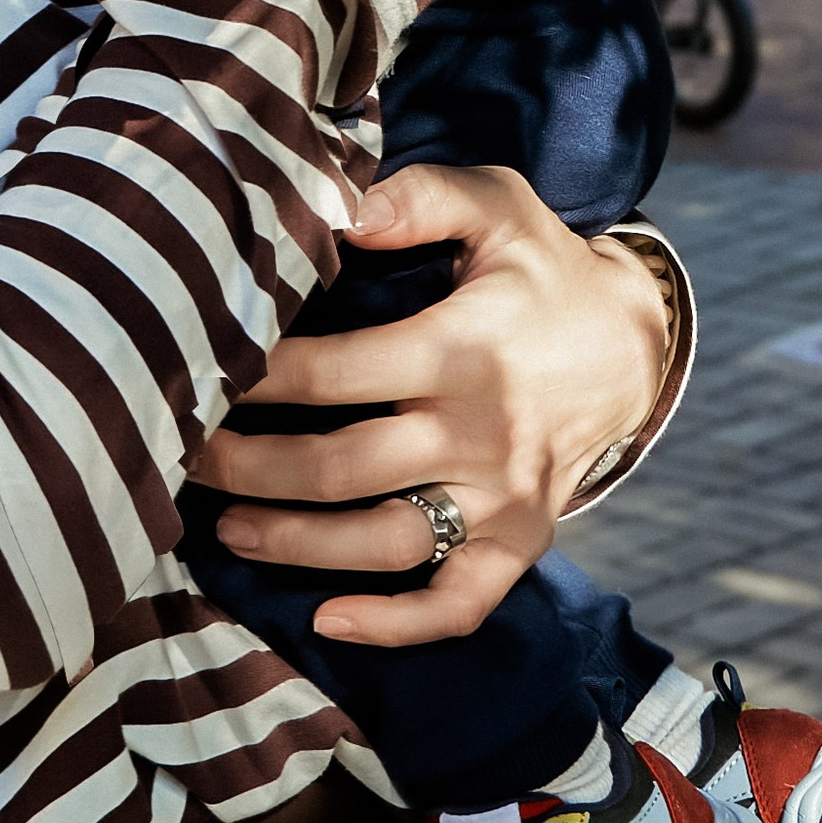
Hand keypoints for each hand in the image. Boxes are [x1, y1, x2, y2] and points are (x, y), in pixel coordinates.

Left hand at [183, 164, 669, 649]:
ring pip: (383, 542)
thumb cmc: (542, 268)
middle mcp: (482, 433)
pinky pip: (458, 604)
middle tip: (185, 458)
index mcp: (463, 349)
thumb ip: (419, 196)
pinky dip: (395, 626)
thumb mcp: (496, 204)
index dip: (258, 379)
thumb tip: (338, 212)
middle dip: (250, 469)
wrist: (636, 343)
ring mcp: (503, 499)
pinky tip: (328, 621)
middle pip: (343, 468)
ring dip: (296, 545)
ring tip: (228, 528)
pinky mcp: (521, 543)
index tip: (202, 373)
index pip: (335, 374)